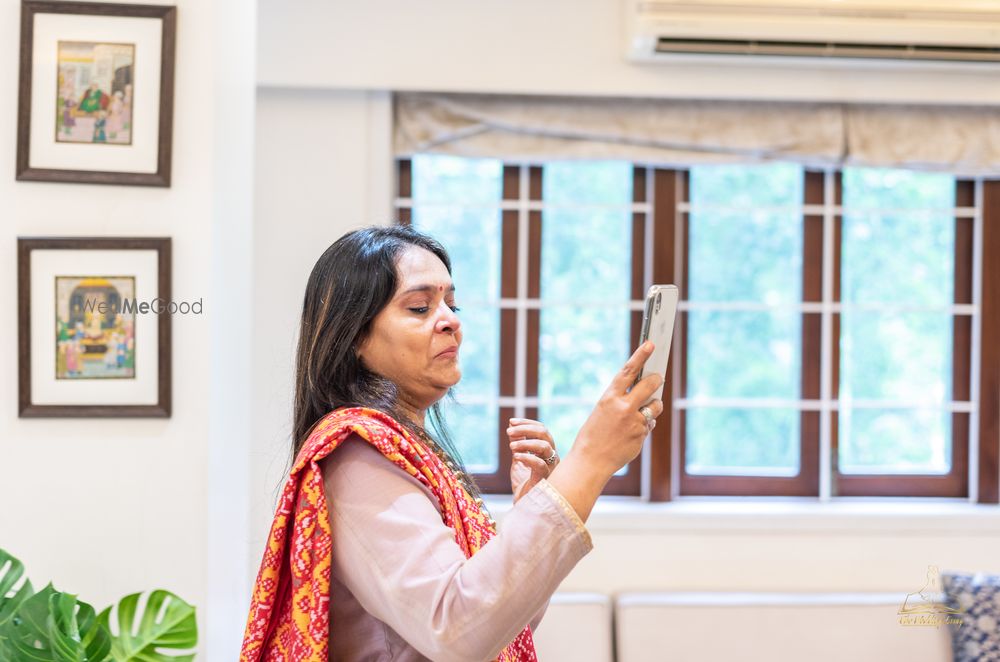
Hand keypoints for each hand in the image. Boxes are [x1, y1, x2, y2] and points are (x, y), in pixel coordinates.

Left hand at [507, 418, 558, 502]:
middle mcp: (552, 457)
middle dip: (526, 429)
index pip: (541, 429)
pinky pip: (539, 464)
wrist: (525, 506)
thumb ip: (517, 445)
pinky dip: (527, 457)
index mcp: (546, 450)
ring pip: (544, 446)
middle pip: (544, 433)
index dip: (527, 423)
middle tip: (509, 431)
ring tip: (510, 446)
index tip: (511, 422)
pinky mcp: (546, 479)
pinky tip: (516, 457)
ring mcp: (551, 467)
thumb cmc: (524, 484)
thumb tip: (512, 429)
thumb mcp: (518, 460)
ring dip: (525, 442)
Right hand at [572, 341, 663, 476]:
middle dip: (657, 380)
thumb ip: (621, 402)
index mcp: (609, 397)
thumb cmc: (594, 434)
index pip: (628, 370)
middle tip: (659, 377)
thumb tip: (644, 397)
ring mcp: (634, 421)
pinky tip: (630, 435)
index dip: (641, 355)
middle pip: (650, 385)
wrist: (590, 461)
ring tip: (643, 412)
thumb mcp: (602, 411)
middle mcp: (623, 407)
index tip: (651, 344)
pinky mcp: (641, 435)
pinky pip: (649, 425)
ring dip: (653, 407)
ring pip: (655, 406)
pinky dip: (644, 427)